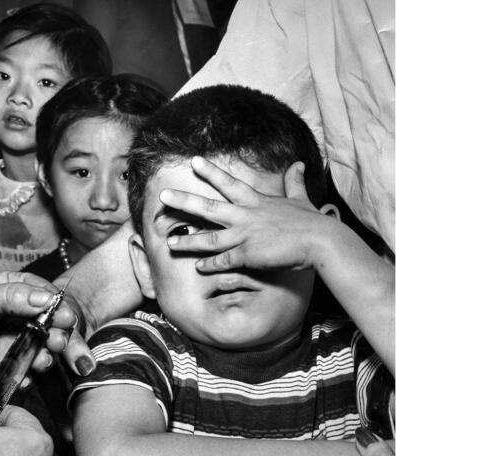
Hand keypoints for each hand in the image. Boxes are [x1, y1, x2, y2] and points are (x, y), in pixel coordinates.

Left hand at [0, 271, 83, 387]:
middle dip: (62, 338)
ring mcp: (14, 345)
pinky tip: (25, 376)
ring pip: (43, 353)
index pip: (50, 300)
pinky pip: (24, 375)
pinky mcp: (5, 369)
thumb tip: (46, 299)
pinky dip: (29, 378)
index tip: (66, 319)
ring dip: (47, 358)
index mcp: (18, 294)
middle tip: (59, 343)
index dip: (61, 310)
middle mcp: (21, 320)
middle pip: (54, 329)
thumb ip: (13, 297)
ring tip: (41, 360)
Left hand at [159, 156, 334, 271]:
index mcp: (256, 202)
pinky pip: (224, 261)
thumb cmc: (312, 222)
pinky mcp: (248, 255)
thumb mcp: (301, 198)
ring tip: (169, 242)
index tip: (194, 161)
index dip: (211, 172)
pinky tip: (198, 267)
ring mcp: (245, 236)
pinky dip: (210, 265)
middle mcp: (245, 216)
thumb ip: (294, 182)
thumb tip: (298, 164)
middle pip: (208, 207)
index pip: (229, 183)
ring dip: (188, 241)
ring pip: (209, 239)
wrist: (320, 242)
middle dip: (184, 201)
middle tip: (162, 196)